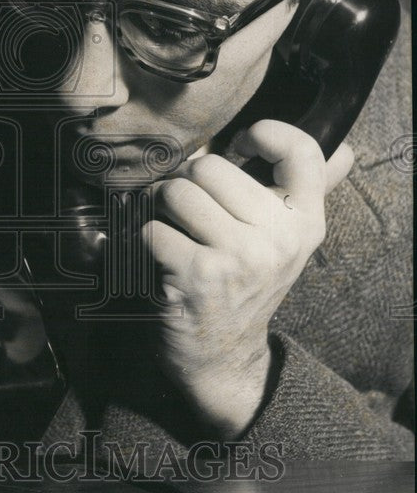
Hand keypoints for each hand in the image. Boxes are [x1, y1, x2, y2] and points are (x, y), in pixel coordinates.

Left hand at [140, 120, 352, 438]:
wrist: (223, 358)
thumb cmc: (248, 285)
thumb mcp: (288, 241)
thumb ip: (308, 192)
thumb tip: (346, 149)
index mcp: (306, 222)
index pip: (303, 151)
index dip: (265, 134)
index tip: (239, 148)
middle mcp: (279, 238)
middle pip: (212, 166)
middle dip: (189, 182)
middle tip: (192, 209)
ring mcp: (240, 258)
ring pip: (177, 192)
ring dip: (161, 207)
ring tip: (174, 228)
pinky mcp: (198, 275)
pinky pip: (153, 229)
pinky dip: (145, 239)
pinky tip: (162, 257)